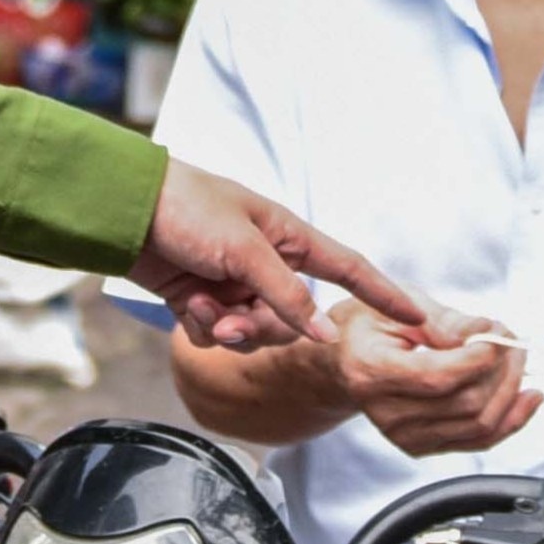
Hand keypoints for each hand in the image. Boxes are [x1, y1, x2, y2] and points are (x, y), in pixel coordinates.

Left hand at [127, 157, 426, 349]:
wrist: (123, 210)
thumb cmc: (187, 208)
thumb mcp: (243, 249)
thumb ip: (287, 295)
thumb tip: (326, 335)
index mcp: (287, 237)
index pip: (348, 269)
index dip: (383, 294)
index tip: (420, 318)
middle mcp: (266, 263)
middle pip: (292, 320)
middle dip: (261, 327)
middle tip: (230, 321)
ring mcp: (234, 284)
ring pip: (253, 332)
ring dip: (227, 327)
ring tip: (199, 305)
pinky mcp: (202, 299)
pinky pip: (218, 335)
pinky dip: (202, 327)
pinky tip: (184, 305)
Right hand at [335, 303, 541, 456]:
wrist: (340, 361)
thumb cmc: (365, 326)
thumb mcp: (395, 305)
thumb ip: (443, 320)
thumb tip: (486, 334)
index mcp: (370, 371)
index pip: (439, 376)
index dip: (480, 357)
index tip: (497, 332)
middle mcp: (384, 412)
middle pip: (467, 403)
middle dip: (503, 369)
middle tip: (511, 339)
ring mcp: (402, 434)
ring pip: (480, 425)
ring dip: (511, 391)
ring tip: (515, 360)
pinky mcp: (419, 446)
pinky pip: (478, 441)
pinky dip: (510, 419)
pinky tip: (524, 396)